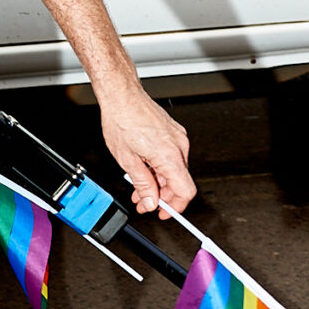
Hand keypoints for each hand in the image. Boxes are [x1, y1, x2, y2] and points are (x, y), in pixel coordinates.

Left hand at [97, 83, 194, 217]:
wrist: (123, 96)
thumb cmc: (123, 120)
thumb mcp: (127, 160)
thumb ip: (142, 184)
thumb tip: (150, 201)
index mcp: (169, 155)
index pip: (185, 190)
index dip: (176, 206)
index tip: (164, 212)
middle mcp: (179, 146)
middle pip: (180, 182)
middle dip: (162, 195)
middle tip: (144, 202)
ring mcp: (178, 138)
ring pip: (175, 170)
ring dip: (159, 182)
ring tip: (140, 187)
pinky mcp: (174, 133)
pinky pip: (172, 157)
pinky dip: (160, 168)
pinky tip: (145, 170)